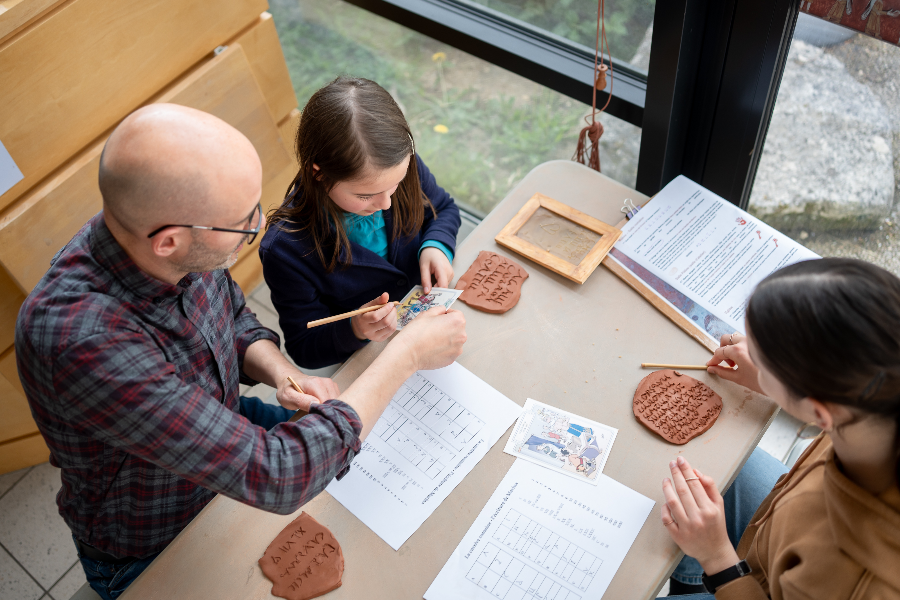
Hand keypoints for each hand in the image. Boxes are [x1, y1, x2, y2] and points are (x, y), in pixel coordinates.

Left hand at [276, 373, 339, 411]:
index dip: (320, 412)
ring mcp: (331, 385)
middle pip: (332, 403)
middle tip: (312, 414)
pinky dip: (329, 407)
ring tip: (315, 410)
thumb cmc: (289, 389)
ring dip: (327, 410)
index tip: (312, 417)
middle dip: (324, 412)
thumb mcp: (288, 397)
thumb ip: (301, 401)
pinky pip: (336, 402)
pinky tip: (320, 407)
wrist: (292, 381)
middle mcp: (326, 382)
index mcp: (315, 383)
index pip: (325, 402)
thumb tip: (316, 404)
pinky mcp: (333, 388)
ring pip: (336, 403)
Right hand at [351, 293, 396, 341]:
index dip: (386, 309)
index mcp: (362, 321)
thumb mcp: (368, 306)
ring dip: (394, 318)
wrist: (360, 327)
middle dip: (392, 313)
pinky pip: (391, 331)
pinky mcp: (380, 339)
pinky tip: (391, 319)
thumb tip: (386, 295)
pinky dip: (394, 323)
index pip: (376, 316)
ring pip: (390, 327)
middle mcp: (368, 331)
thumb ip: (377, 301)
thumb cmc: (365, 314)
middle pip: (385, 322)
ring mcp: (374, 337)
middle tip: (393, 307)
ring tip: (392, 312)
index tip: (390, 304)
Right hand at [393, 305, 465, 370]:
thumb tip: (442, 310)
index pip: (456, 314)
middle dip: (447, 327)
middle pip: (456, 328)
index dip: (446, 315)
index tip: (440, 318)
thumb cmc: (416, 333)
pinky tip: (432, 348)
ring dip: (446, 339)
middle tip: (433, 329)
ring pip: (453, 340)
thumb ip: (439, 309)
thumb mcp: (426, 313)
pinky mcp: (452, 359)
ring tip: (432, 340)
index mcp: (457, 321)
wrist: (408, 352)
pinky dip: (443, 349)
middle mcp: (461, 335)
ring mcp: (458, 348)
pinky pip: (450, 351)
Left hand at [419, 247, 453, 292]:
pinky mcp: (451, 275)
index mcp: (442, 269)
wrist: (436, 249)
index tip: (429, 297)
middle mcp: (449, 272)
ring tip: (429, 286)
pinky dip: (439, 285)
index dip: (437, 293)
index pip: (443, 285)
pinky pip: (445, 284)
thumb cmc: (428, 256)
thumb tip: (427, 292)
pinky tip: (433, 283)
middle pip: (444, 288)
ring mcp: (451, 274)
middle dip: (435, 292)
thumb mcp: (423, 267)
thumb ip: (425, 280)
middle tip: (426, 294)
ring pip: (444, 287)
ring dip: (436, 288)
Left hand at [662, 456, 738, 574]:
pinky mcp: (678, 536)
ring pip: (672, 502)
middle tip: (672, 463)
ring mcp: (686, 528)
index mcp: (709, 509)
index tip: (680, 459)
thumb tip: (696, 471)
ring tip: (666, 479)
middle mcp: (698, 518)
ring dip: (667, 488)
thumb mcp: (719, 505)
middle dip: (676, 474)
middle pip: (682, 491)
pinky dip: (664, 508)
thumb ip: (710, 487)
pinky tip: (665, 501)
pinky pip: (666, 518)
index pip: (695, 484)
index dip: (686, 470)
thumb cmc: (716, 525)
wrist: (715, 551)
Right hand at [707, 333, 761, 393]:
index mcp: (737, 350)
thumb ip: (723, 372)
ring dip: (732, 348)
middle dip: (722, 350)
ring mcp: (752, 340)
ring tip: (737, 362)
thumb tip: (712, 369)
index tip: (711, 365)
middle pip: (725, 339)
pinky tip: (746, 359)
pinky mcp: (759, 342)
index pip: (719, 352)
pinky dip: (741, 347)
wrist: (781, 380)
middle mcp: (744, 342)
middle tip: (727, 363)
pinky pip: (745, 340)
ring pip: (735, 338)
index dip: (713, 360)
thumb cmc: (761, 380)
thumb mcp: (739, 378)